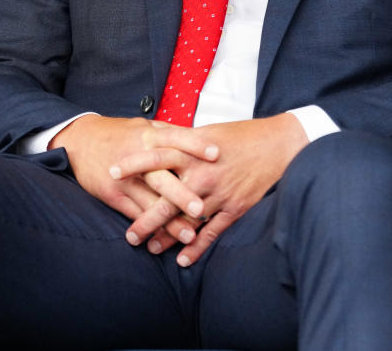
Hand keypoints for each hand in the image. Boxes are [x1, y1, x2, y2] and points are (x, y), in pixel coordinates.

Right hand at [51, 116, 205, 258]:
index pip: (175, 138)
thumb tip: (201, 137)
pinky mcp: (113, 194)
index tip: (217, 154)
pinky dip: (149, 227)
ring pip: (149, 202)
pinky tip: (163, 240)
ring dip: (169, 222)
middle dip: (181, 193)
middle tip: (201, 208)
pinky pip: (134, 213)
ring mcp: (125, 179)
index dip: (196, 145)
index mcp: (148, 136)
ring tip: (189, 236)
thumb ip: (168, 134)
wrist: (79, 141)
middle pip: (161, 176)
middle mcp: (137, 157)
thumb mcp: (142, 126)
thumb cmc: (117, 134)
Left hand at [109, 114, 308, 266]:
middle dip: (146, 219)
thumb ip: (182, 141)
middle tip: (129, 235)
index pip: (156, 157)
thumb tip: (156, 140)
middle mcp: (202, 173)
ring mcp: (218, 193)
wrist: (280, 145)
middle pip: (167, 199)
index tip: (112, 173)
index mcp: (192, 151)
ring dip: (167, 237)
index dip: (133, 165)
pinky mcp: (235, 207)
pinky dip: (196, 247)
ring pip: (186, 220)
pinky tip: (183, 260)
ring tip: (149, 249)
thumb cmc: (241, 136)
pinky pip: (212, 232)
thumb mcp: (208, 132)